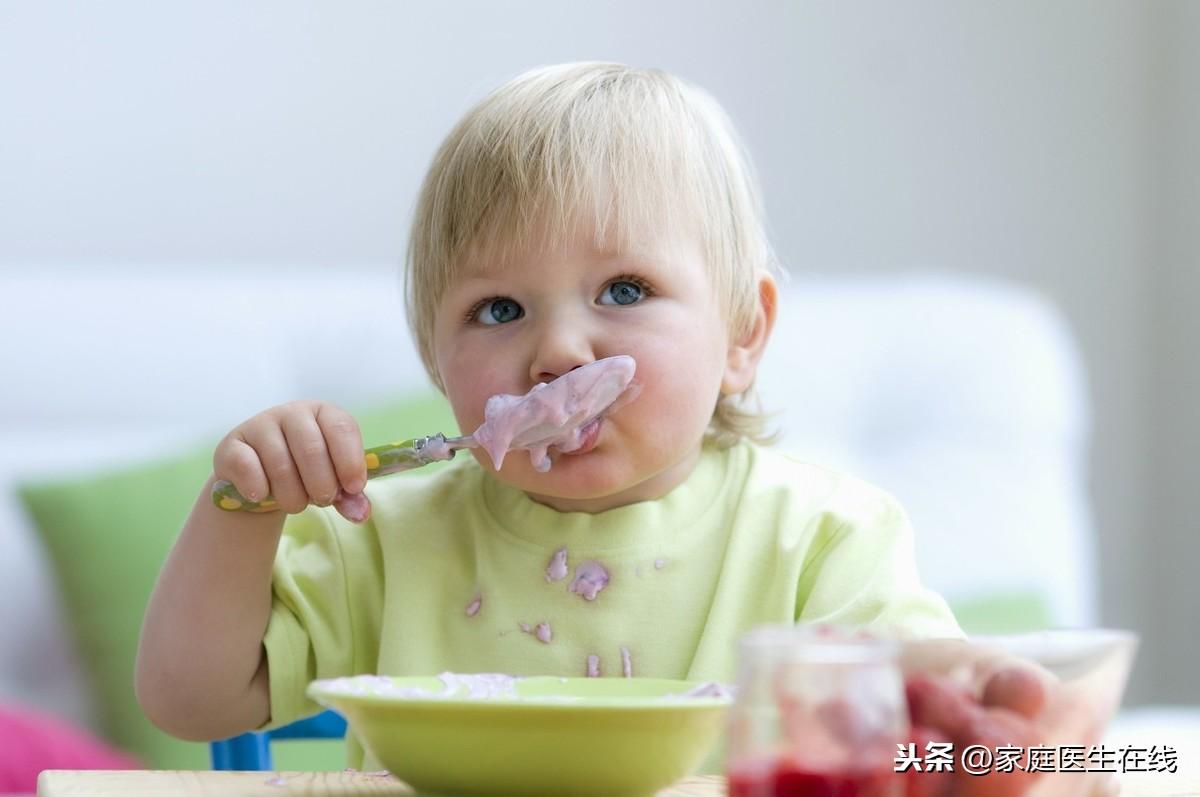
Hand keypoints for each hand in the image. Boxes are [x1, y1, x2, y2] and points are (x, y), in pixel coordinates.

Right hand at [213, 400, 369, 522]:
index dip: (350, 461)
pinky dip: (259, 491)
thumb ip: (349, 496)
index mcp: (323, 413)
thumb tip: (361, 513)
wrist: (259, 482)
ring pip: (281, 466)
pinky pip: (248, 470)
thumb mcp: (332, 481)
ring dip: (293, 497)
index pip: (342, 428)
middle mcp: (292, 413)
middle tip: (323, 501)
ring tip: (296, 503)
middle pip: (312, 450)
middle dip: (322, 486)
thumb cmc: (305, 475)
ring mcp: (259, 425)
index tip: (353, 488)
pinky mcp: (231, 446)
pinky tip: (262, 496)